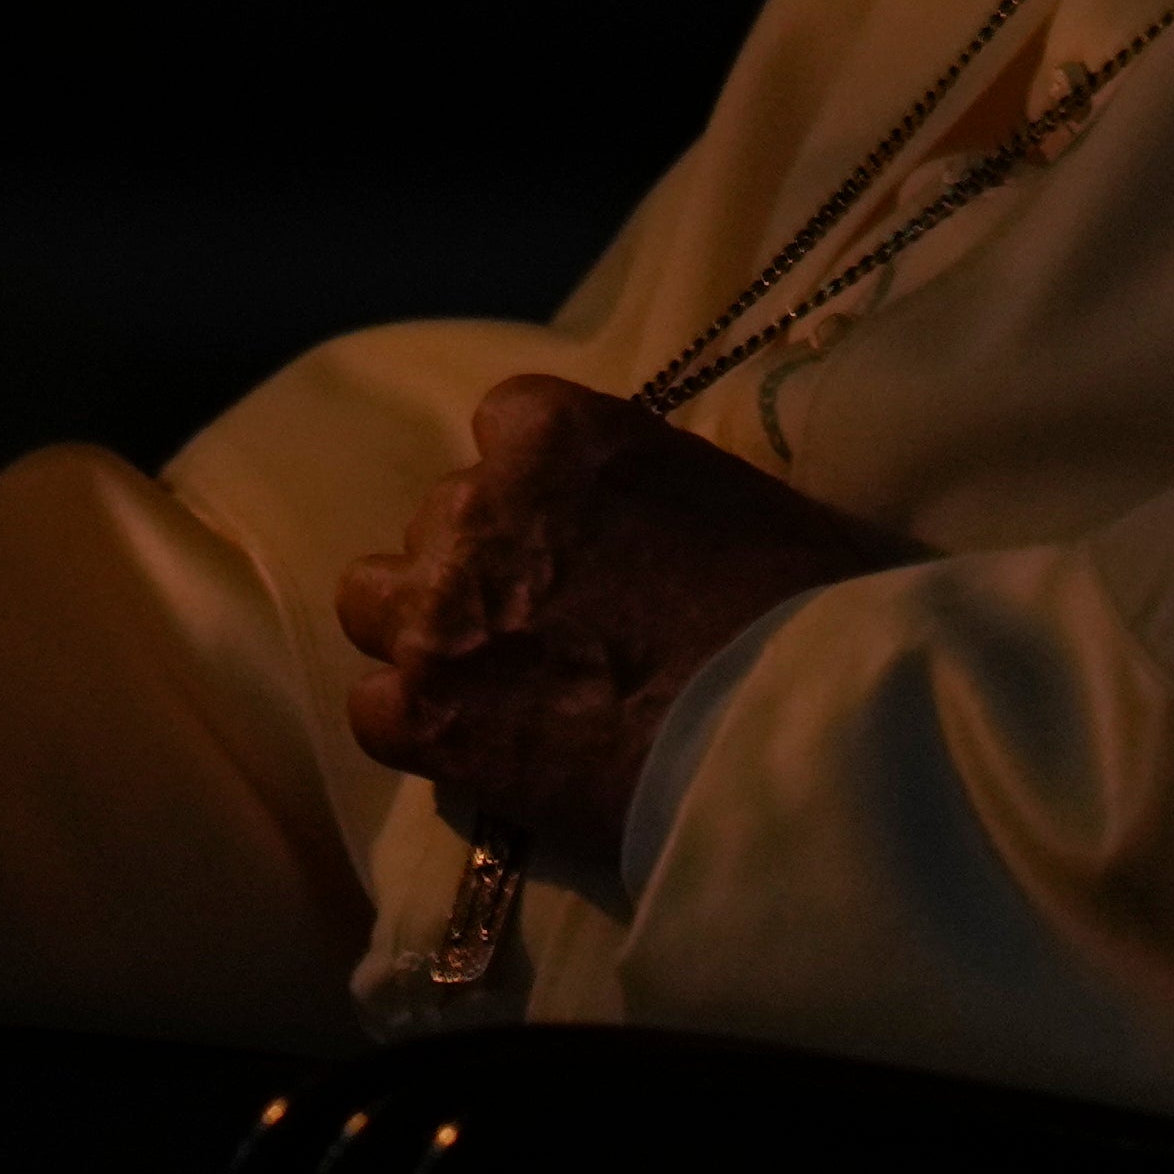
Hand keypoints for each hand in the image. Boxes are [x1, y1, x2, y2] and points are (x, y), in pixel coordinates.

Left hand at [336, 373, 922, 868]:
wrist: (785, 734)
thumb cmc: (799, 606)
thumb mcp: (738, 498)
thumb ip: (660, 485)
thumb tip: (665, 515)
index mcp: (554, 432)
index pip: (504, 425)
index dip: (542, 486)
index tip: (579, 530)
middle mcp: (473, 508)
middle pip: (443, 519)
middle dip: (488, 563)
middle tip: (553, 621)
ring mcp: (435, 617)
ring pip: (374, 602)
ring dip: (425, 630)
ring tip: (492, 679)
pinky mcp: (422, 719)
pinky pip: (374, 710)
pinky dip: (419, 727)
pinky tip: (476, 749)